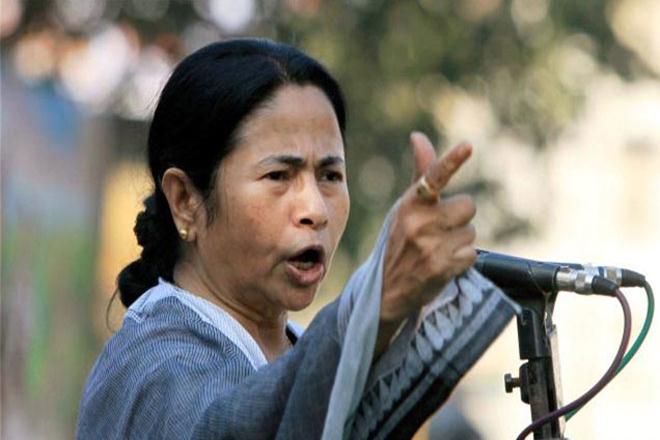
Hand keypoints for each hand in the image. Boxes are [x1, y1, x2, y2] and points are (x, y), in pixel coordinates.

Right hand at [380, 132, 476, 324]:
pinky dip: (461, 260)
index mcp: (411, 203)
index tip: (467, 146)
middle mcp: (420, 222)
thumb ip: (421, 173)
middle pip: (468, 206)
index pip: (434, 176)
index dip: (452, 160)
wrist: (387, 288)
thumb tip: (418, 136)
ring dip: (459, 241)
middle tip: (438, 230)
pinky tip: (442, 264)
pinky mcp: (443, 267)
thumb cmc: (399, 239)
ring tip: (437, 249)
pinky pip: (471, 253)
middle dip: (458, 218)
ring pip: (471, 231)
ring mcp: (432, 246)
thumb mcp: (404, 206)